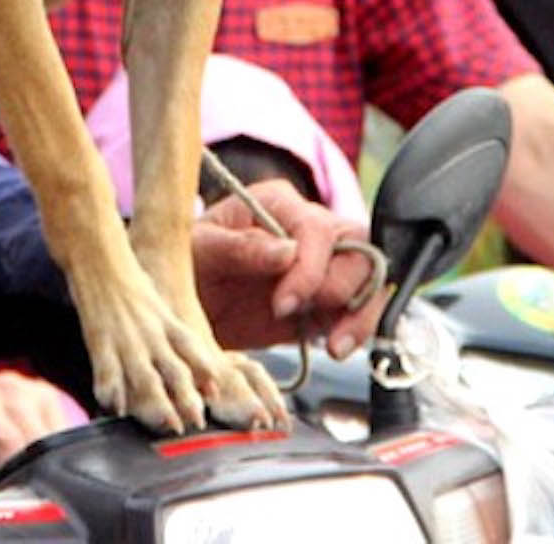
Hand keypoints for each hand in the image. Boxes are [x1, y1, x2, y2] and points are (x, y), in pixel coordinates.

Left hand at [192, 179, 384, 359]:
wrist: (183, 307)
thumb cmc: (186, 264)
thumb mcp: (200, 250)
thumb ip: (240, 247)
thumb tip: (288, 251)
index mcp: (279, 205)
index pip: (319, 229)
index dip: (310, 268)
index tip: (283, 304)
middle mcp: (309, 232)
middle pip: (359, 250)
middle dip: (340, 289)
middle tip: (304, 316)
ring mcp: (322, 268)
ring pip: (370, 281)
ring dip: (360, 314)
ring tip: (335, 346)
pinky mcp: (324, 305)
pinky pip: (358, 313)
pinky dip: (356, 332)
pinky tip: (336, 348)